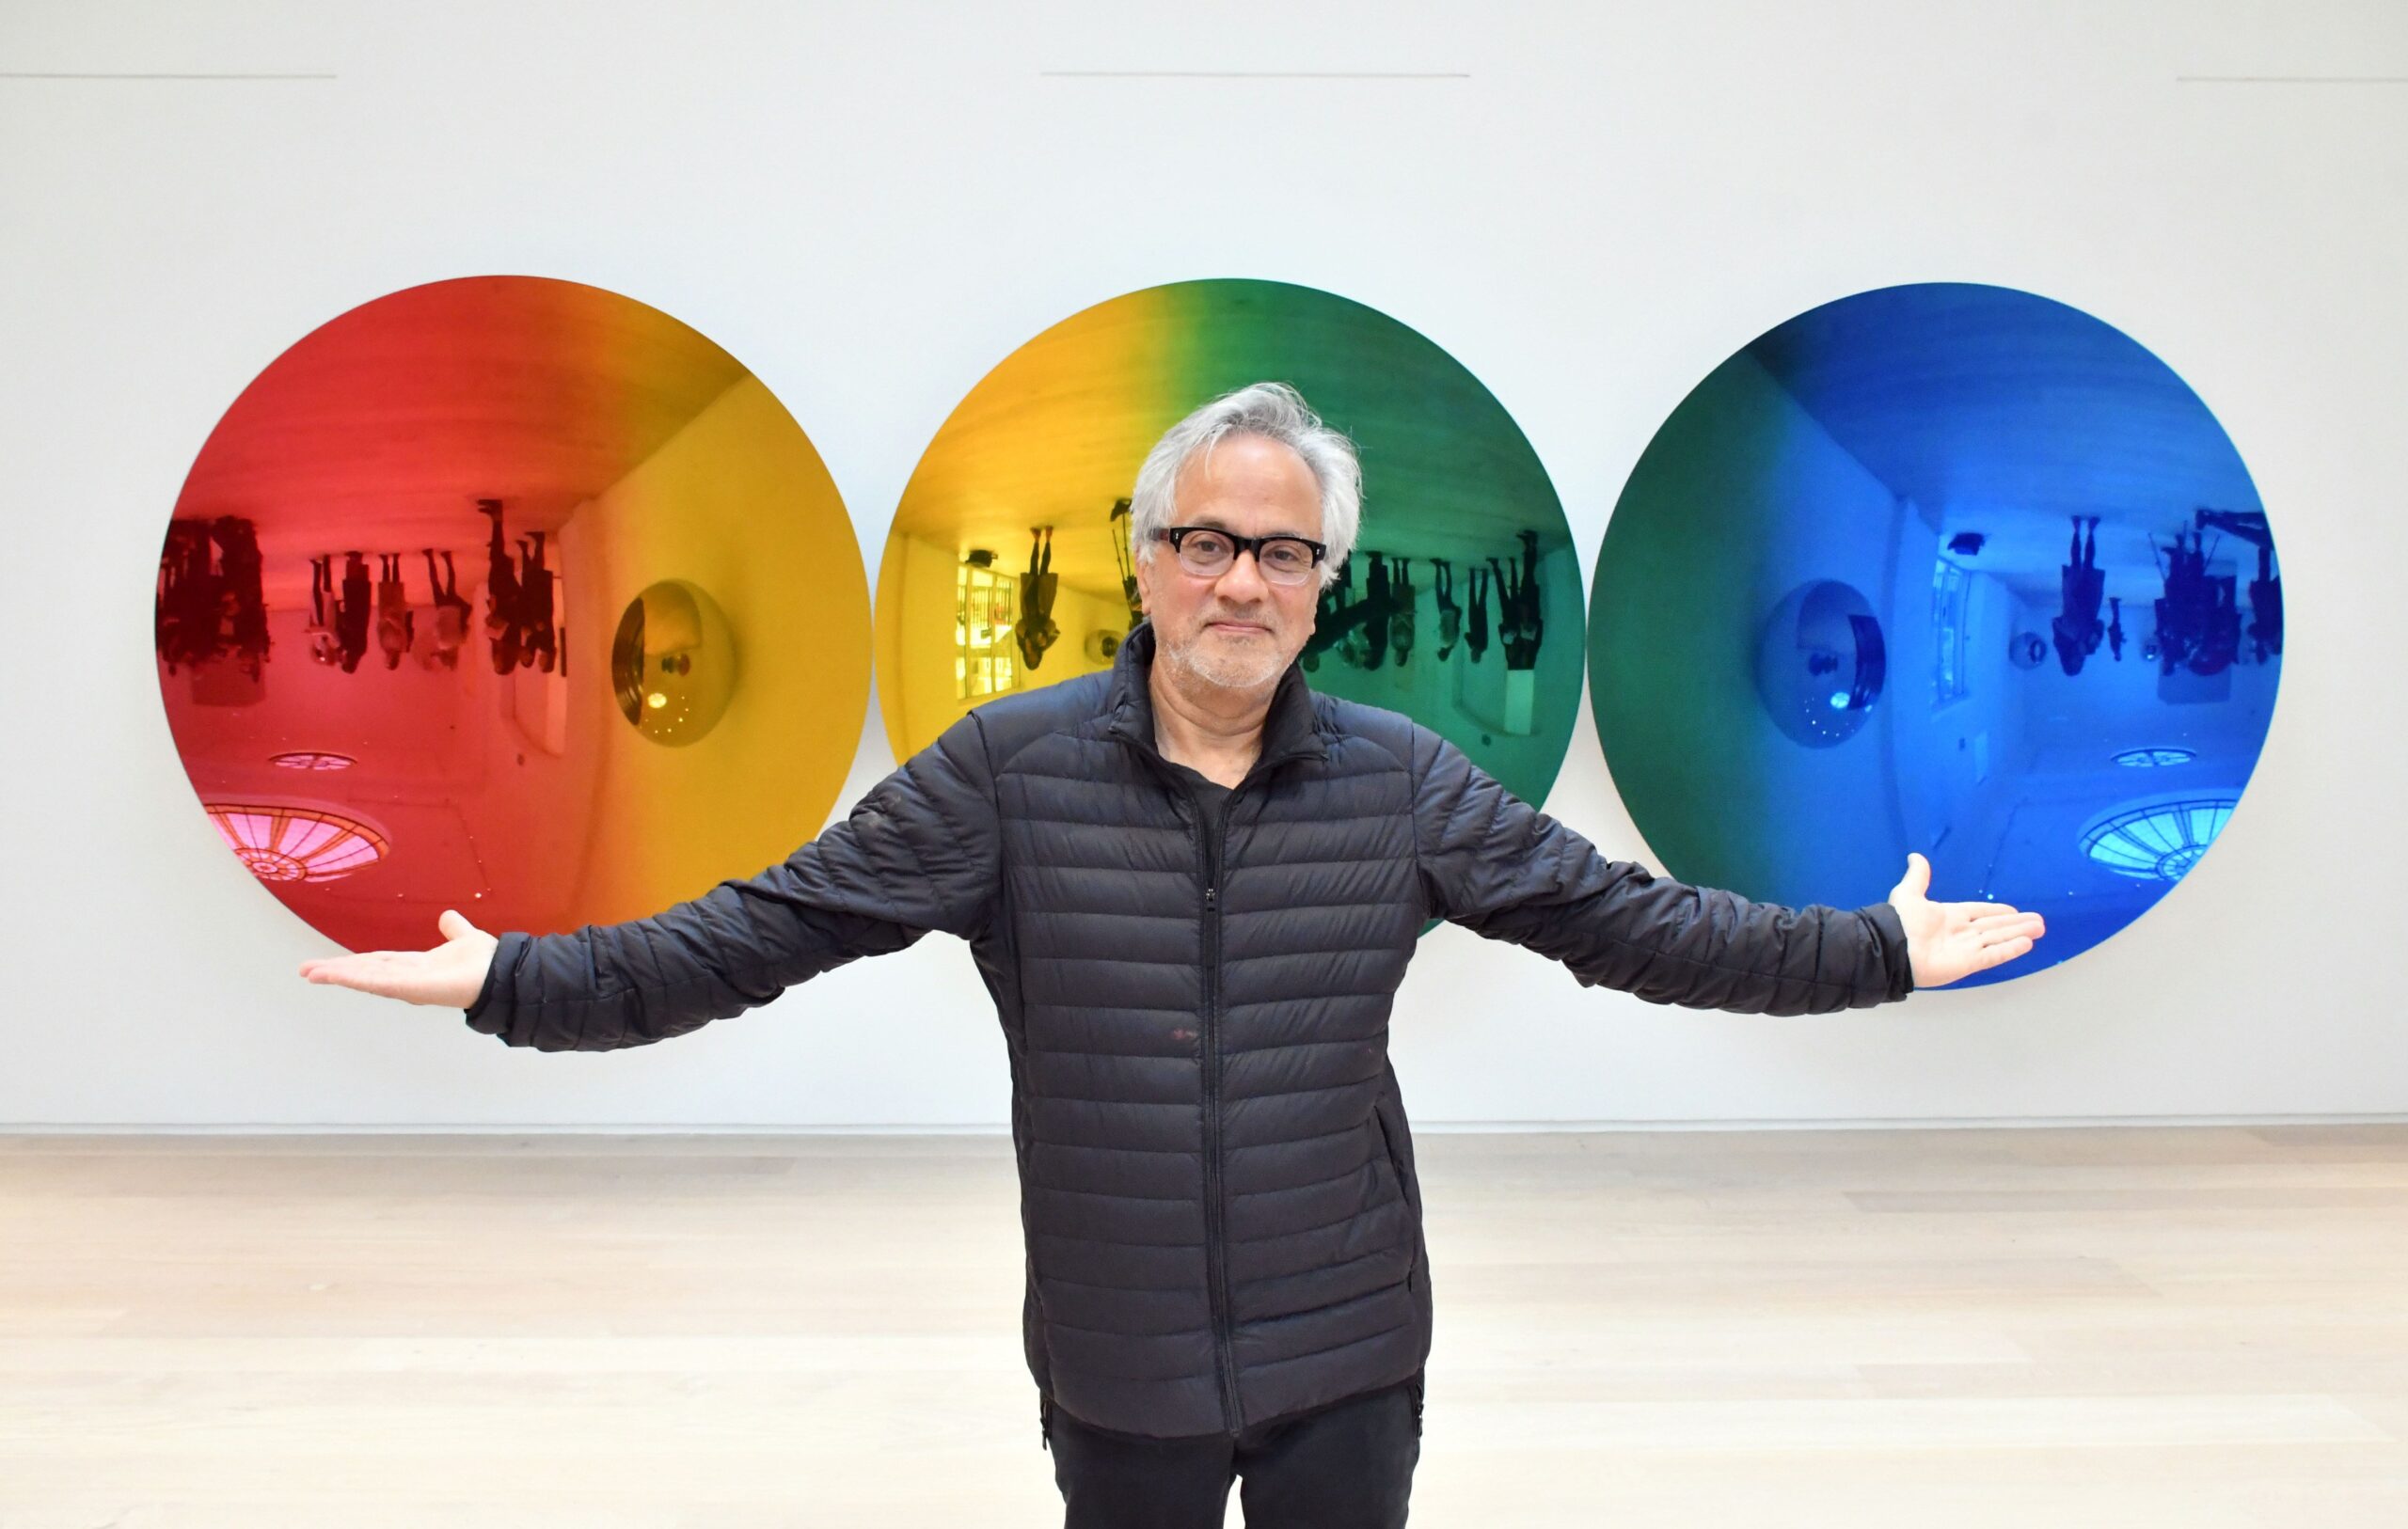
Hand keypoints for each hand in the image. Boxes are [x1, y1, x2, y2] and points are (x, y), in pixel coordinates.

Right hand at [297, 908, 498, 1007]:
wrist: (502, 973)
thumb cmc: (486, 962)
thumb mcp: (464, 937)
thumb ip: (454, 929)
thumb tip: (448, 917)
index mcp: (415, 966)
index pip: (376, 963)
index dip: (351, 963)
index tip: (328, 964)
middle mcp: (407, 977)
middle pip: (363, 972)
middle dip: (335, 971)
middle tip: (306, 970)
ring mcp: (407, 984)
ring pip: (365, 978)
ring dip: (337, 975)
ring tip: (311, 973)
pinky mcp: (412, 988)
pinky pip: (379, 982)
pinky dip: (356, 979)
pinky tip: (336, 976)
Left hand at [1886, 853, 2045, 988]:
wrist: (1892, 947)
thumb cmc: (1900, 921)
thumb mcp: (1909, 893)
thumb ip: (1918, 876)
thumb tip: (1915, 856)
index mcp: (1948, 916)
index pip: (1980, 912)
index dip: (1997, 911)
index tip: (2014, 910)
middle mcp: (1960, 933)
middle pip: (1994, 926)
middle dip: (2016, 923)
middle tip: (2038, 921)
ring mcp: (1966, 948)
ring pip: (1999, 938)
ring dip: (2019, 933)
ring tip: (2039, 929)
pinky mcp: (1968, 963)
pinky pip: (1994, 955)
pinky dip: (2010, 949)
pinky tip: (2027, 944)